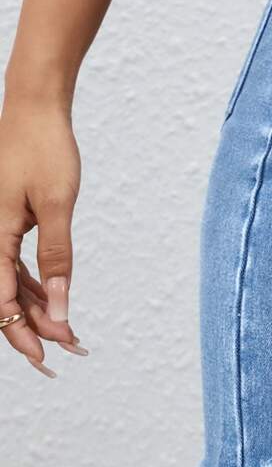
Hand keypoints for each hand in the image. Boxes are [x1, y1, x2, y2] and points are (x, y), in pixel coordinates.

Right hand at [0, 98, 85, 376]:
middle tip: (68, 353)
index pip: (2, 301)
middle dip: (34, 328)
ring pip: (10, 283)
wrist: (33, 108)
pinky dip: (36, 285)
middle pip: (4, 298)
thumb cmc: (44, 150)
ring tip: (69, 335)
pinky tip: (55, 302)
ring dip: (38, 309)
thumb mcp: (57, 204)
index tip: (47, 358)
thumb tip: (61, 305)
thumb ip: (57, 256)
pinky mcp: (5, 221)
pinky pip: (14, 264)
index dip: (23, 333)